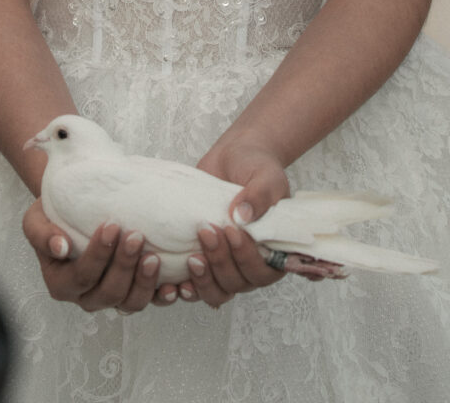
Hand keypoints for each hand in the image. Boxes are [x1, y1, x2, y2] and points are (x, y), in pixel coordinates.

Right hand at [23, 199, 164, 313]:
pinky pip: (151, 302)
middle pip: (109, 292)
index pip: (82, 276)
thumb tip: (59, 247)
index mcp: (61, 283)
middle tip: (136, 236)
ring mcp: (112, 297)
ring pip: (130, 302)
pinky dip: (163, 296)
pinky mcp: (133, 291)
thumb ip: (41, 234)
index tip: (112, 226)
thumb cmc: (55, 214)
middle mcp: (86, 296)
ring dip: (145, 282)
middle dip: (124, 265)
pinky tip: (176, 284)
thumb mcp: (35, 220)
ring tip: (155, 257)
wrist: (74, 210)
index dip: (98, 255)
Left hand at [176, 136, 340, 306]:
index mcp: (272, 249)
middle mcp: (250, 262)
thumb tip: (243, 216)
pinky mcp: (204, 258)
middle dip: (220, 262)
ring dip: (204, 279)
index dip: (247, 259)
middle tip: (207, 230)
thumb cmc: (256, 167)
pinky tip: (177, 282)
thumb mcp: (265, 176)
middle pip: (236, 283)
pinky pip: (196, 286)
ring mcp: (225, 263)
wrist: (233, 157)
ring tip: (192, 257)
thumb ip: (259, 195)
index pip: (263, 272)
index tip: (232, 231)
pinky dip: (187, 288)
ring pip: (217, 291)